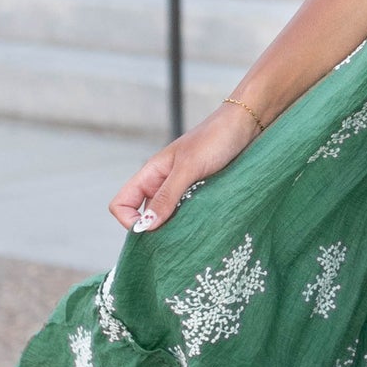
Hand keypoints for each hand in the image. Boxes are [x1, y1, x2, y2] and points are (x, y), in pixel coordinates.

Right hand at [109, 101, 261, 232]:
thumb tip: (146, 226)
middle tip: (178, 242)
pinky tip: (206, 226)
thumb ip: (167, 195)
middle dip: (156, 232)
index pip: (122, 204)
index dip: (130, 221)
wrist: (245, 125)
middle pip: (145, 217)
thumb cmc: (215, 139)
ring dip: (177, 229)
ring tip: (195, 233)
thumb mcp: (188, 168)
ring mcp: (182, 190)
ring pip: (168, 219)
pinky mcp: (201, 195)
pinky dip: (193, 223)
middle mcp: (162, 184)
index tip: (153, 231)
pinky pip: (188, 216)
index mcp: (151, 174)